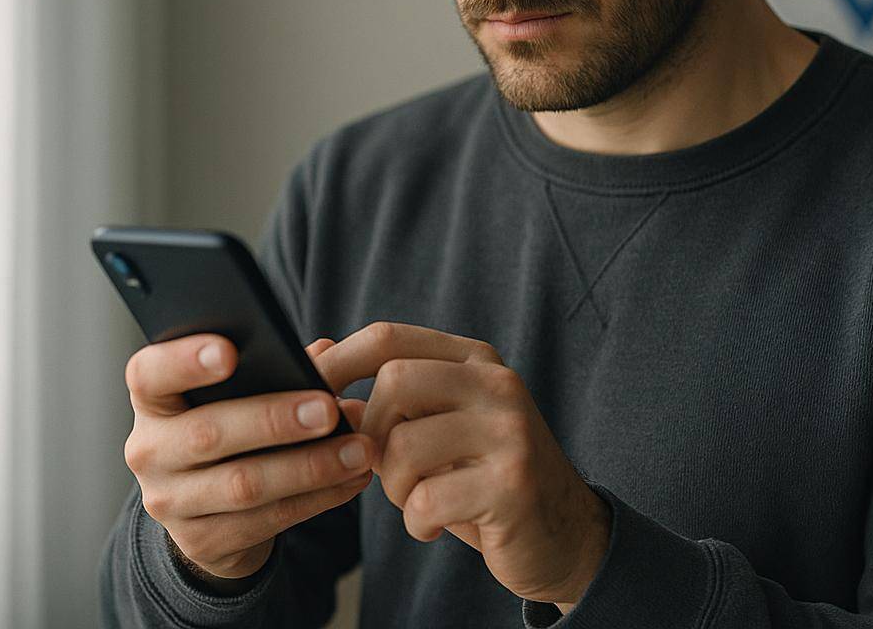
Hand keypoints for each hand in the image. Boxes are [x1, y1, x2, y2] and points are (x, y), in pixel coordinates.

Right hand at [121, 334, 377, 582]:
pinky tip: (352, 479)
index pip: (149, 373)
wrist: (208, 509)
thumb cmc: (232, 426)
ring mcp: (169, 502)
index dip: (185, 360)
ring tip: (359, 450)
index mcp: (154, 400)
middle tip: (328, 410)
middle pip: (207, 433)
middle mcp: (149, 451)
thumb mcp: (239, 394)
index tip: (230, 352)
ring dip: (310, 467)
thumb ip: (277, 367)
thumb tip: (325, 351)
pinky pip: (267, 520)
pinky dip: (318, 498)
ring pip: (243, 484)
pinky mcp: (201, 542)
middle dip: (273, 420)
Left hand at [314, 322, 610, 607]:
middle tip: (381, 468)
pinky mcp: (513, 484)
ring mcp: (510, 431)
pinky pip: (426, 500)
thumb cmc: (484, 479)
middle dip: (370, 434)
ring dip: (394, 488)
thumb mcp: (437, 429)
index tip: (307, 395)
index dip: (337, 364)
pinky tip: (436, 525)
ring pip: (404, 446)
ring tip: (417, 500)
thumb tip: (316, 356)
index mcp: (476, 360)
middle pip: (394, 382)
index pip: (390, 338)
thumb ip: (385, 399)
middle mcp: (498, 384)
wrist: (564, 534)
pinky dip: (416, 522)